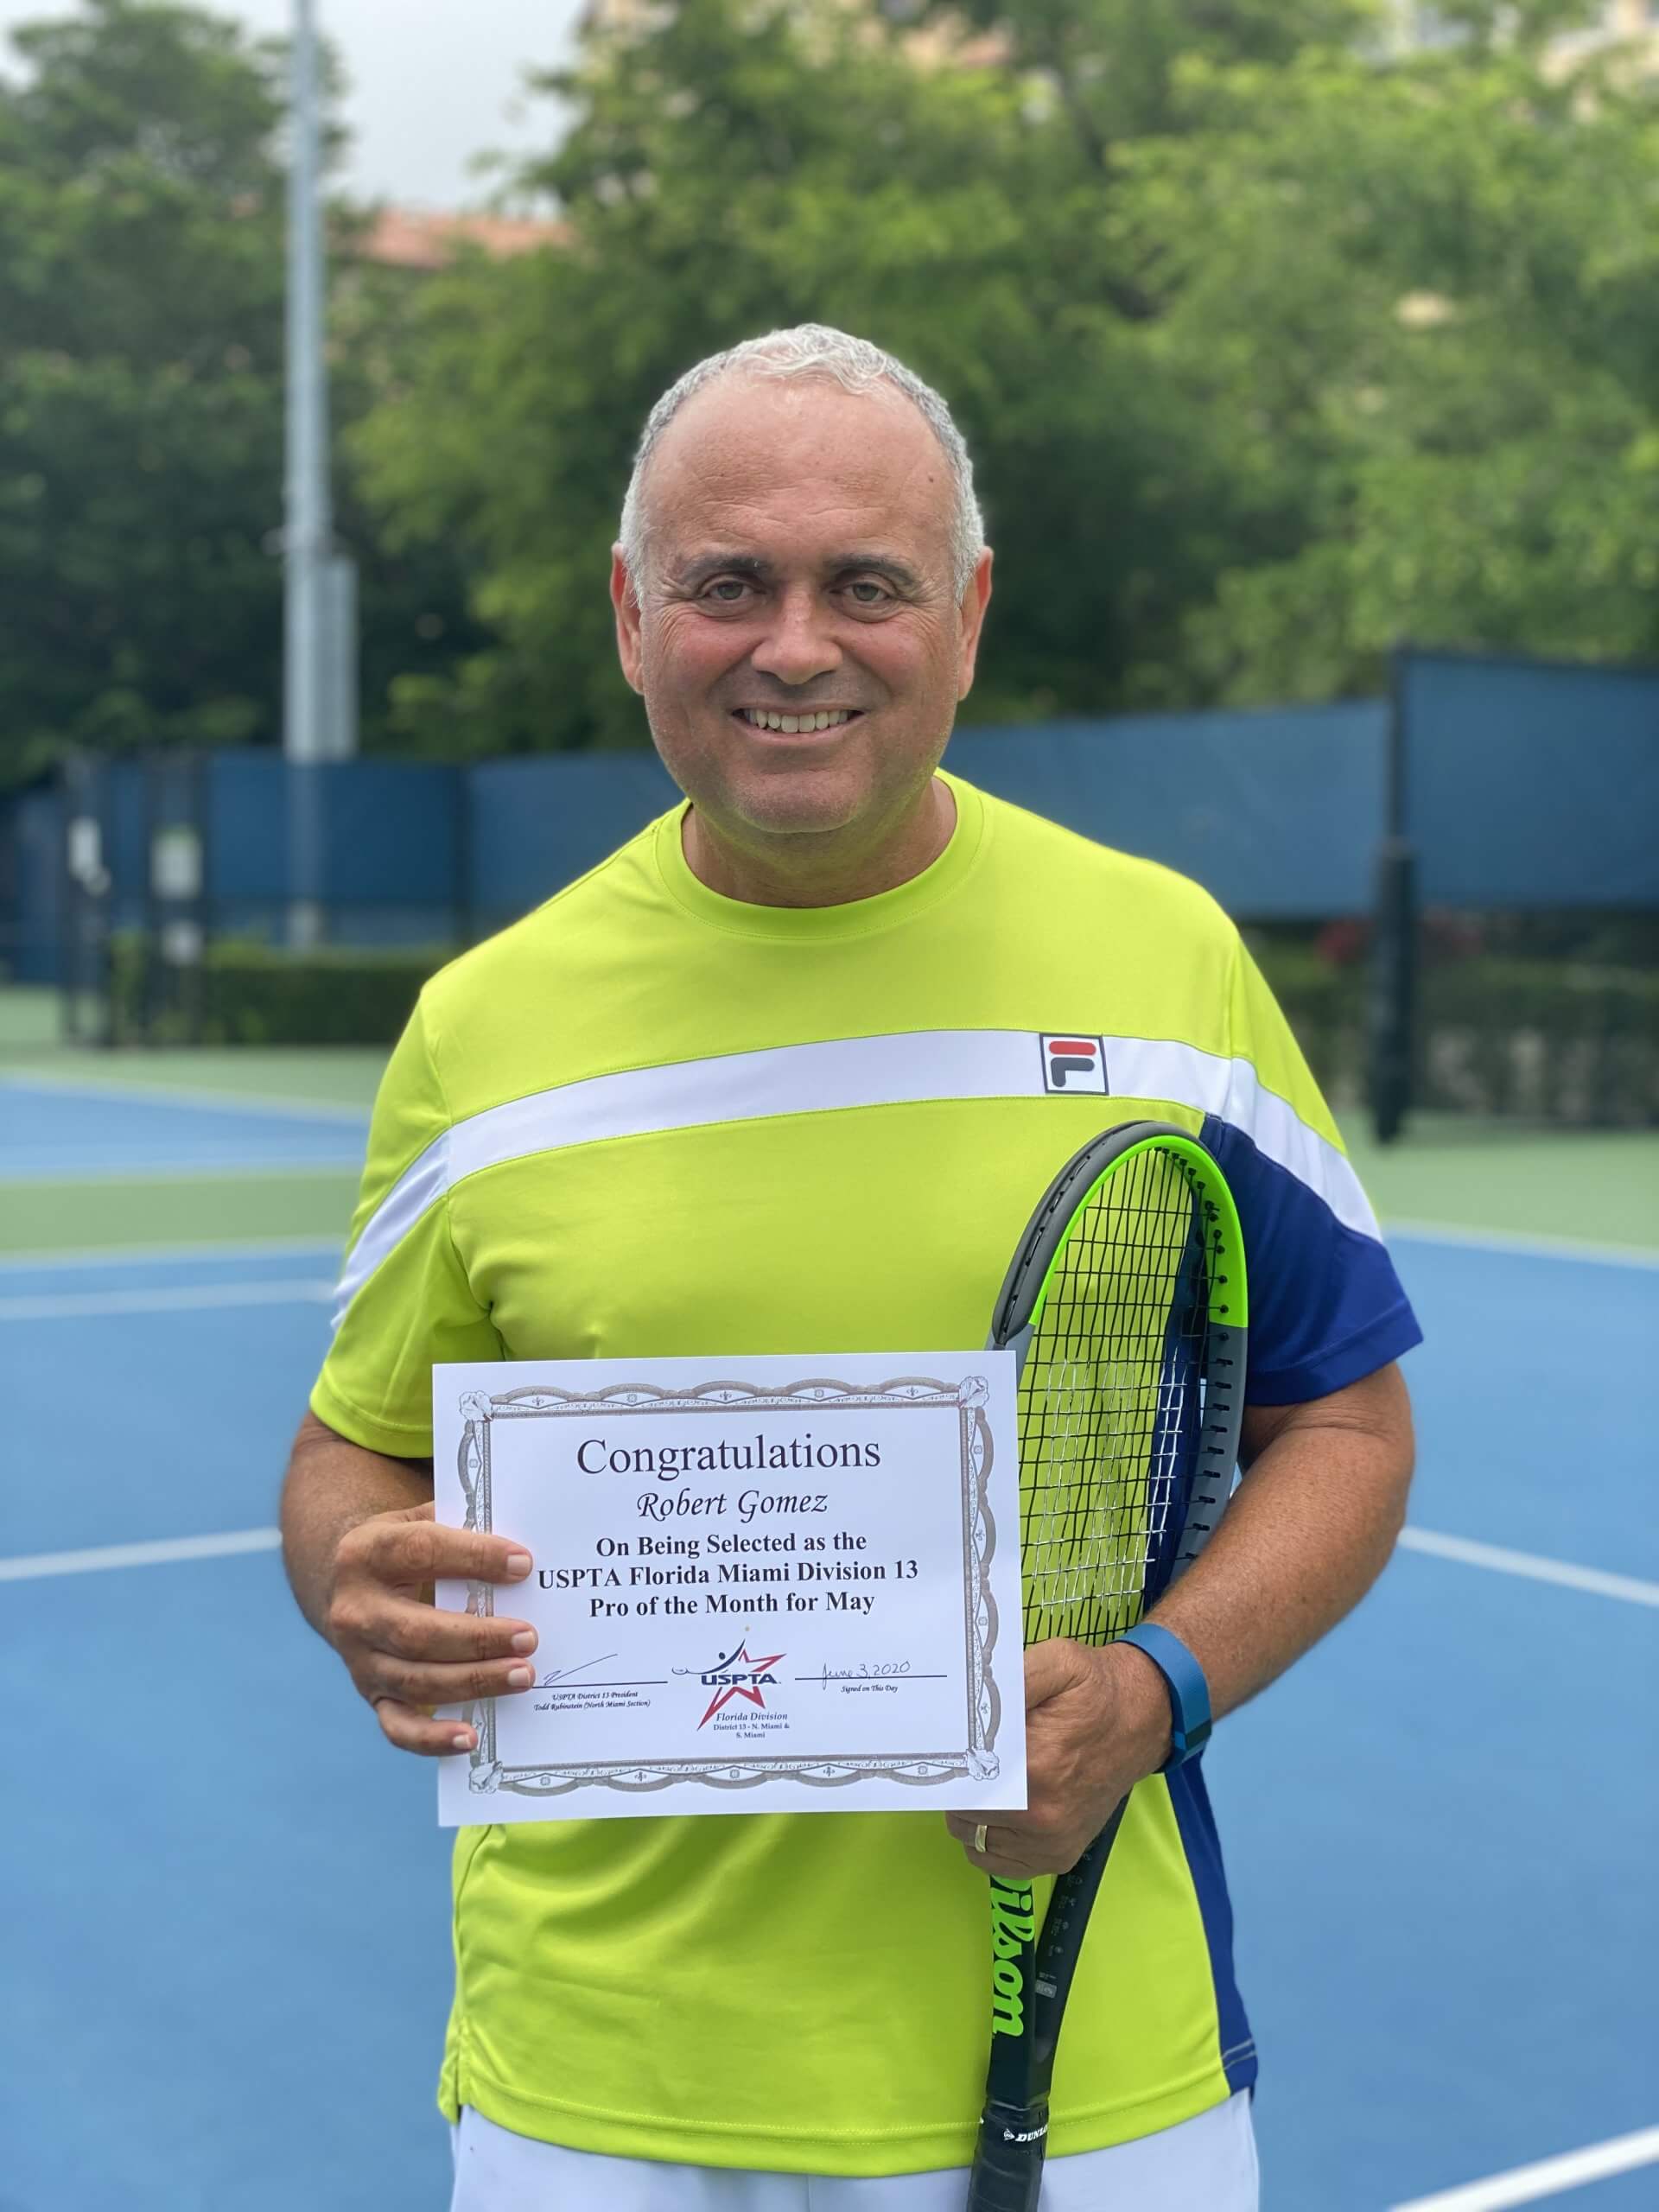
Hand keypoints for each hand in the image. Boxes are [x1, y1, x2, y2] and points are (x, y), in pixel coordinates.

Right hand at [323, 1499, 538, 1755]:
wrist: (343, 1581)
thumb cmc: (403, 1548)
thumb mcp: (418, 1521)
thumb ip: (462, 1527)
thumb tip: (521, 1553)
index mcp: (367, 1553)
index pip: (423, 1552)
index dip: (474, 1558)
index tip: (522, 1565)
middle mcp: (356, 1611)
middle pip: (417, 1631)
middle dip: (478, 1637)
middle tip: (528, 1638)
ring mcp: (360, 1659)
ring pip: (416, 1680)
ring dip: (474, 1681)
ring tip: (523, 1675)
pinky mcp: (371, 1694)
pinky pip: (398, 1726)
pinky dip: (432, 1739)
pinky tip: (470, 1738)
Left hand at [945, 1638, 1171, 1878]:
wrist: (1144, 1719)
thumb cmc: (1095, 1689)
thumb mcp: (1057, 1662)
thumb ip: (1010, 1680)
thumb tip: (965, 1705)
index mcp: (1036, 1767)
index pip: (962, 1778)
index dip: (951, 1761)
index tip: (954, 1744)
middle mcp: (1042, 1817)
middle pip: (962, 1811)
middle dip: (962, 1784)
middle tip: (977, 1758)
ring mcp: (1051, 1844)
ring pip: (973, 1840)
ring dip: (972, 1814)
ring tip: (994, 1781)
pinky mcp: (1059, 1857)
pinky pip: (995, 1863)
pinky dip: (989, 1840)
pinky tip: (1002, 1809)